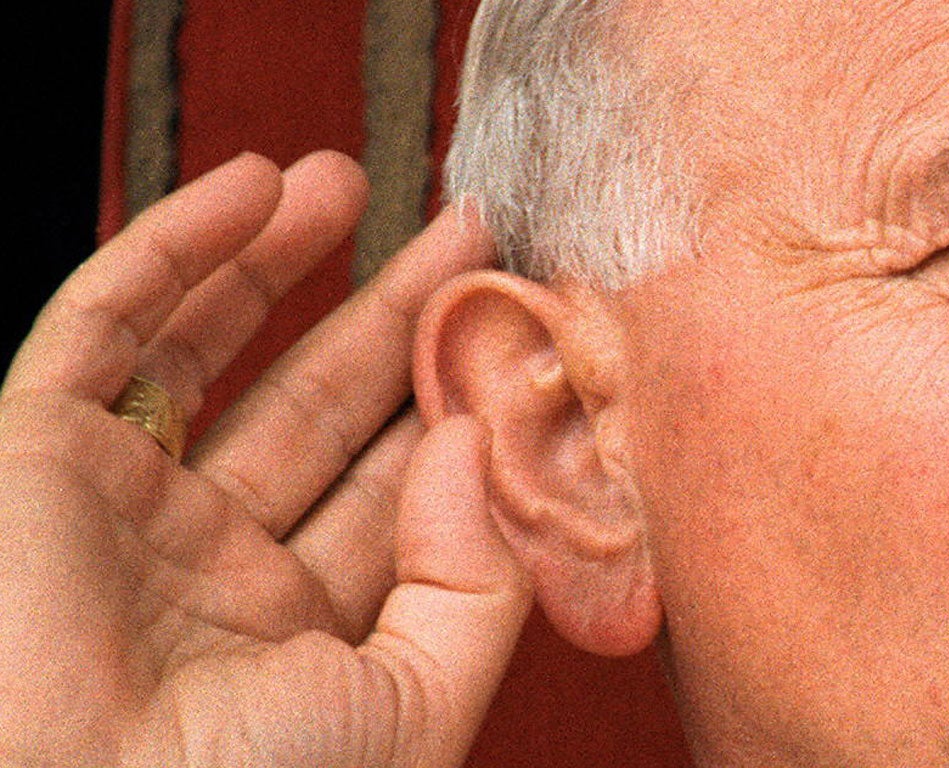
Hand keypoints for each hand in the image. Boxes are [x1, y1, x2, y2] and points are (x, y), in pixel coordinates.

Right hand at [0, 152, 530, 766]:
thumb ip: (473, 580)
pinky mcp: (37, 450)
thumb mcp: (412, 708)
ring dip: (280, 257)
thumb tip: (476, 441)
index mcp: (304, 620)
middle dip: (392, 311)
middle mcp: (215, 556)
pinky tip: (252, 187)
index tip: (506, 321)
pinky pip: (105, 325)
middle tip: (463, 232)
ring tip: (351, 179)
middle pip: (322, 400)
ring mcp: (126, 498)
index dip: (451, 396)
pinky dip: (175, 248)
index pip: (393, 482)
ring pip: (213, 345)